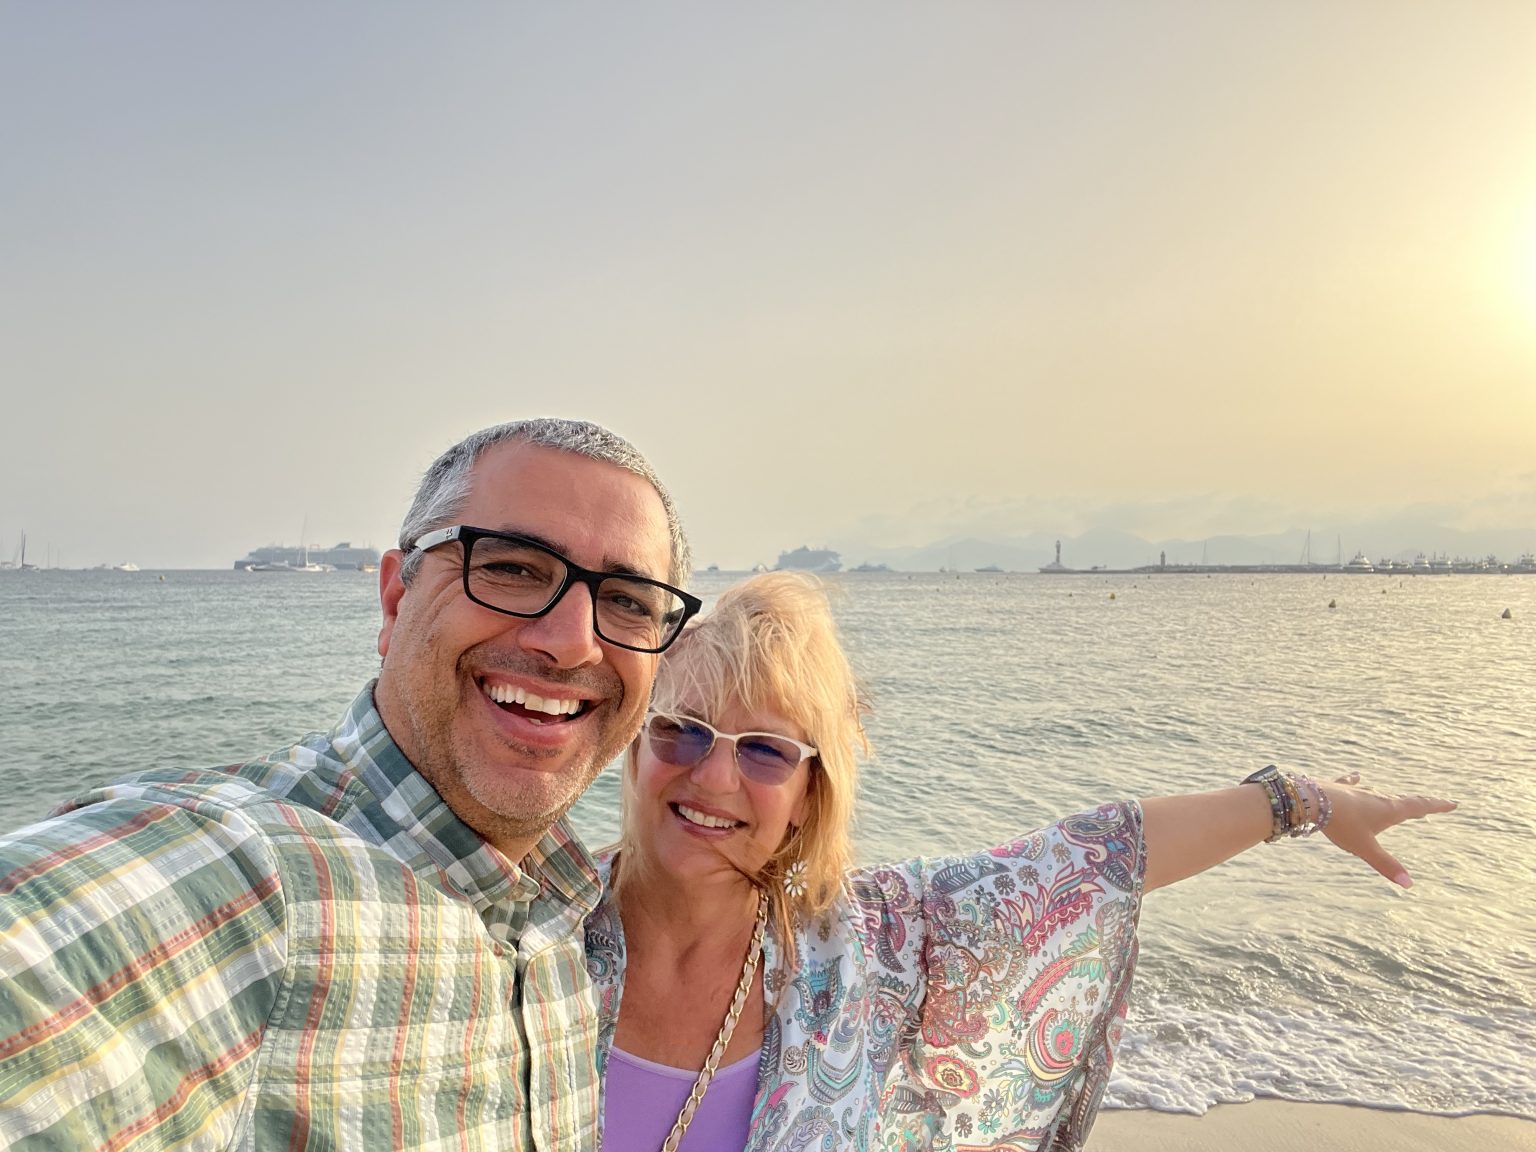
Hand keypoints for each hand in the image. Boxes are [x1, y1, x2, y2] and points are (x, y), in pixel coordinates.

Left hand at [1320, 772, 1455, 888]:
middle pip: (1402, 801)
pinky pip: (1351, 784)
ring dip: (1389, 797)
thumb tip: (1409, 885)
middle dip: (1418, 804)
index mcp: (1388, 810)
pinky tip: (1357, 776)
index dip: (1436, 806)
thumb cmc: (1341, 824)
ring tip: (1396, 799)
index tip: (1452, 803)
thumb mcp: (1365, 848)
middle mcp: (1376, 797)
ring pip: (1378, 794)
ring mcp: (1357, 791)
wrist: (1311, 800)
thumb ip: (1386, 865)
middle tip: (1432, 804)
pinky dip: (1356, 782)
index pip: (1418, 807)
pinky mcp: (1338, 788)